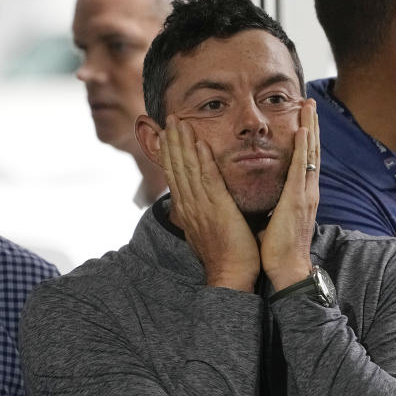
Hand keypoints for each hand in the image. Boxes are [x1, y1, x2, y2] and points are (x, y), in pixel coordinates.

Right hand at [161, 115, 260, 290]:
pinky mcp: (218, 208)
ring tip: (179, 122)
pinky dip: (203, 160)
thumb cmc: (225, 257)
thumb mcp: (207, 231)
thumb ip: (201, 215)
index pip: (175, 176)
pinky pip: (208, 179)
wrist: (231, 276)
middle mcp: (190, 206)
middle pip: (177, 168)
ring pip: (188, 169)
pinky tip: (200, 143)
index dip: (169, 154)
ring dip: (183, 143)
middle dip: (172, 142)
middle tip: (169, 119)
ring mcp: (202, 206)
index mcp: (188, 210)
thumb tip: (196, 208)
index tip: (164, 135)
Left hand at [259, 99, 319, 290]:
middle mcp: (307, 191)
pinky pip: (300, 169)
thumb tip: (261, 197)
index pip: (305, 160)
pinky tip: (303, 130)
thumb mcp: (275, 219)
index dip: (306, 138)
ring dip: (310, 128)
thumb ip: (273, 205)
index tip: (304, 118)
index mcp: (301, 196)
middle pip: (311, 151)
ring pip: (309, 154)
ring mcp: (305, 195)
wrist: (287, 270)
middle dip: (312, 125)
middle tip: (310, 101)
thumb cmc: (278, 249)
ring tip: (309, 105)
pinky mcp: (297, 201)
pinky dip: (303, 148)